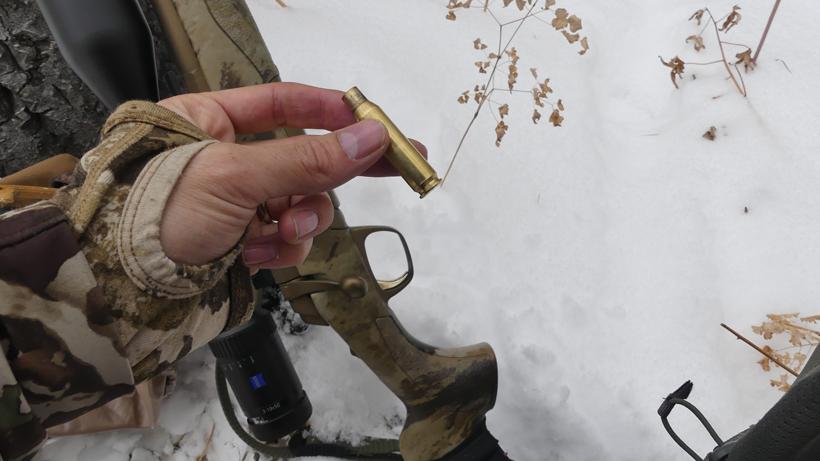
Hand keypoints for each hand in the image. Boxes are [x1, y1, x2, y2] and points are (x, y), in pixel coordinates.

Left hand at [156, 83, 424, 270]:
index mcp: (205, 120)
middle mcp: (221, 157)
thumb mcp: (234, 177)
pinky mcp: (239, 241)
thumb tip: (372, 137)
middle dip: (333, 172)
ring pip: (297, 203)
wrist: (118, 292)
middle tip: (396, 168)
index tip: (370, 121)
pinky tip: (262, 257)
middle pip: (300, 156)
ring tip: (288, 235)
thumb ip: (306, 159)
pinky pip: (282, 238)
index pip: (280, 103)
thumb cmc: (157, 215)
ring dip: (303, 220)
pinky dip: (282, 249)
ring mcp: (233, 203)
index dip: (328, 110)